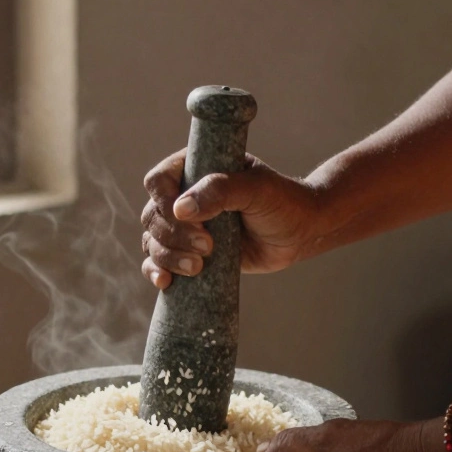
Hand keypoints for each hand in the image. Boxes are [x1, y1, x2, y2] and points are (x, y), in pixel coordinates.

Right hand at [139, 150, 322, 288]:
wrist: (299, 233)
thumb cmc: (281, 202)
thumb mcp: (256, 189)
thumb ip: (221, 191)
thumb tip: (181, 209)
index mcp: (195, 169)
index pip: (159, 182)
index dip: (165, 203)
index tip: (190, 219)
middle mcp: (184, 196)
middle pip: (153, 216)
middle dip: (173, 236)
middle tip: (206, 247)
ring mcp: (185, 226)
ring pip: (153, 241)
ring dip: (167, 257)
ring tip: (197, 267)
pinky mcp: (188, 252)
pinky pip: (158, 262)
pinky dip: (156, 271)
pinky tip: (165, 281)